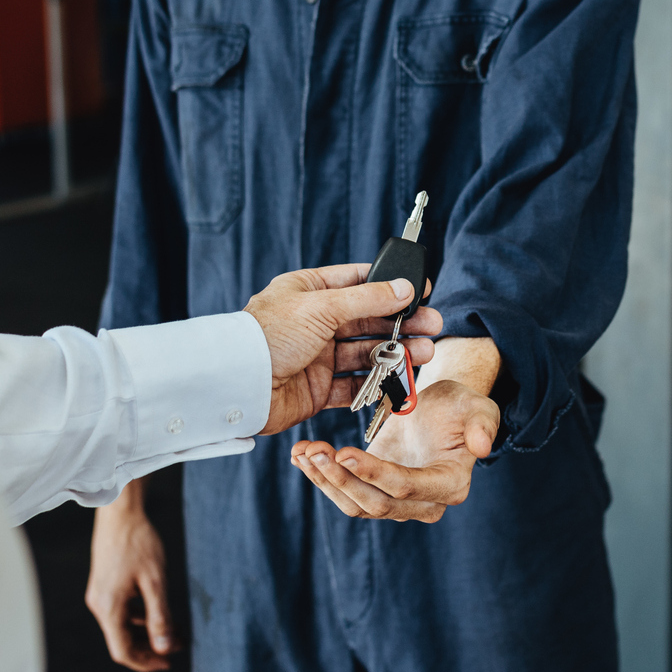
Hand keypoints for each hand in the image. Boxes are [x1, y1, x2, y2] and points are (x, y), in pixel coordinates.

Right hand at [84, 479, 174, 671]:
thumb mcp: (156, 582)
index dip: (146, 662)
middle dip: (150, 647)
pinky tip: (159, 613)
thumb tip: (164, 649)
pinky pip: (121, 612)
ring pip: (123, 627)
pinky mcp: (104, 586)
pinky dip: (140, 618)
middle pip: (122, 641)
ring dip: (147, 632)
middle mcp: (99, 605)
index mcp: (108, 608)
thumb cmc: (139, 543)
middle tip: (178, 646)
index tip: (168, 663)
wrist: (121, 513)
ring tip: (175, 631)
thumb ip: (160, 617)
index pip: (123, 651)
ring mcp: (99, 595)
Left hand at [242, 264, 440, 434]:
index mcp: (309, 292)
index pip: (357, 282)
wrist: (238, 385)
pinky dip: (378, 383)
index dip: (390, 285)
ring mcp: (317, 357)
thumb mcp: (321, 307)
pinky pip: (355, 385)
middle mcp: (314, 323)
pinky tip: (401, 379)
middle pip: (368, 320)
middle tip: (433, 325)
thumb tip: (404, 288)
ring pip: (366, 353)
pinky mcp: (318, 389)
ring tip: (425, 353)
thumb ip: (367, 299)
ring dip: (396, 352)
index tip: (421, 289)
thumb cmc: (268, 336)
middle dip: (402, 323)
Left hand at [290, 379, 500, 522]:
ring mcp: (396, 502)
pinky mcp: (374, 491)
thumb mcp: (477, 406)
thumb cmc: (460, 406)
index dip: (374, 474)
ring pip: (354, 504)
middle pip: (376, 503)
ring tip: (302, 452)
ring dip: (324, 481)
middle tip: (313, 451)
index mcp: (450, 484)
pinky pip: (345, 492)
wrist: (441, 408)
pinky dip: (320, 476)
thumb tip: (483, 447)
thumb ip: (483, 424)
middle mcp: (424, 503)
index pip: (406, 487)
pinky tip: (300, 455)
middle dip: (340, 480)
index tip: (345, 452)